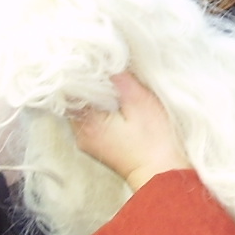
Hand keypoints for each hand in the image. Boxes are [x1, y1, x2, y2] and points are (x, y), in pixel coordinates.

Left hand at [71, 72, 190, 190]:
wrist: (165, 177)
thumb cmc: (156, 143)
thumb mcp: (140, 102)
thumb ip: (120, 79)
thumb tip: (105, 60)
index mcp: (87, 123)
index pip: (70, 89)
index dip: (80, 70)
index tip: (91, 56)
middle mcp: (81, 134)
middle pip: (73, 98)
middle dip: (85, 79)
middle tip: (100, 62)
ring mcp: (89, 141)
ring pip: (82, 107)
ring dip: (93, 93)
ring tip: (108, 77)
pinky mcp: (99, 144)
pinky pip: (91, 117)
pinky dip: (99, 105)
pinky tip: (113, 96)